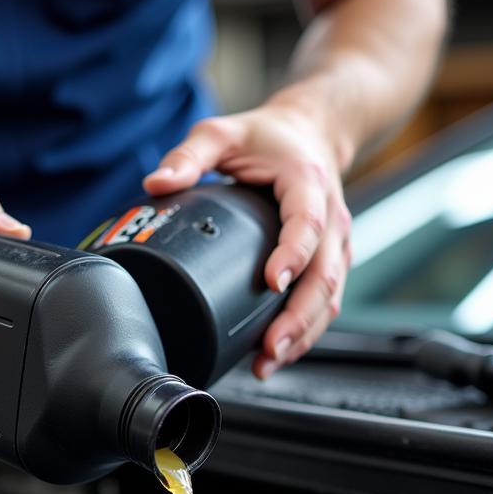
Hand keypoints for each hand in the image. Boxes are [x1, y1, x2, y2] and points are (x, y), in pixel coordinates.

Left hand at [143, 103, 350, 378]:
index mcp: (307, 183)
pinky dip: (306, 331)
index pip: (309, 222)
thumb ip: (189, 155)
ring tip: (269, 362)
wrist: (312, 133)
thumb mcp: (222, 132)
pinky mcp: (330, 260)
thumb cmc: (267, 137)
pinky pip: (326, 301)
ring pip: (330, 296)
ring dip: (303, 333)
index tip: (273, 281)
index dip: (294, 253)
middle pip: (326, 274)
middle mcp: (331, 216)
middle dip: (299, 316)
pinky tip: (279, 354)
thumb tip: (156, 184)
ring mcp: (336, 243)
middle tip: (269, 346)